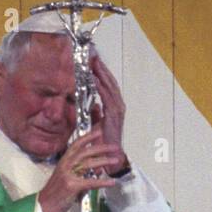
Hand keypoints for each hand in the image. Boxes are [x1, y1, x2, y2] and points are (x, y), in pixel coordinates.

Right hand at [37, 128, 120, 211]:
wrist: (42, 205)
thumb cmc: (53, 194)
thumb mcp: (64, 178)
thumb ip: (79, 173)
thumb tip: (95, 173)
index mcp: (63, 162)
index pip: (76, 145)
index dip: (88, 137)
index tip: (98, 132)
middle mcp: (65, 166)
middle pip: (85, 151)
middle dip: (101, 148)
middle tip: (113, 146)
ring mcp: (68, 175)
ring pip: (89, 163)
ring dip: (104, 160)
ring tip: (115, 160)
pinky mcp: (72, 186)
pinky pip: (91, 182)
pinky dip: (103, 182)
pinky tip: (111, 182)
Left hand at [88, 55, 127, 174]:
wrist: (110, 155)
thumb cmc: (103, 141)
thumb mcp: (96, 124)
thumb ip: (95, 114)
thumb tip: (94, 105)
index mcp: (113, 106)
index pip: (107, 85)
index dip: (101, 72)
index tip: (93, 61)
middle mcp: (118, 105)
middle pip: (110, 81)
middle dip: (101, 68)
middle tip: (93, 56)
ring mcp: (118, 109)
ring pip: (110, 86)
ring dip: (102, 73)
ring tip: (94, 62)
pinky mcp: (114, 114)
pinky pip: (107, 96)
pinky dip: (101, 87)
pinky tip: (95, 78)